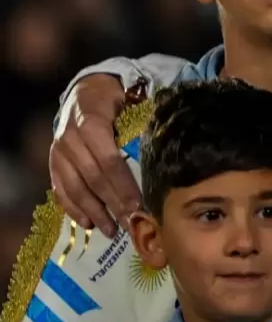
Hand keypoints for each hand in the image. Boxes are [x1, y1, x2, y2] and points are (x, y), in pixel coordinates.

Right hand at [49, 75, 140, 237]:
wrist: (84, 91)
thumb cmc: (116, 98)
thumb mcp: (130, 100)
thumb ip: (144, 120)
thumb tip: (168, 143)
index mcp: (92, 122)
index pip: (109, 161)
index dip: (123, 185)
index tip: (138, 206)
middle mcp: (71, 138)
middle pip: (93, 178)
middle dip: (113, 204)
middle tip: (130, 224)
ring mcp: (58, 152)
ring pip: (75, 188)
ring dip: (93, 211)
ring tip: (111, 231)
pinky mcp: (53, 162)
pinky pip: (60, 189)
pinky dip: (73, 208)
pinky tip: (87, 224)